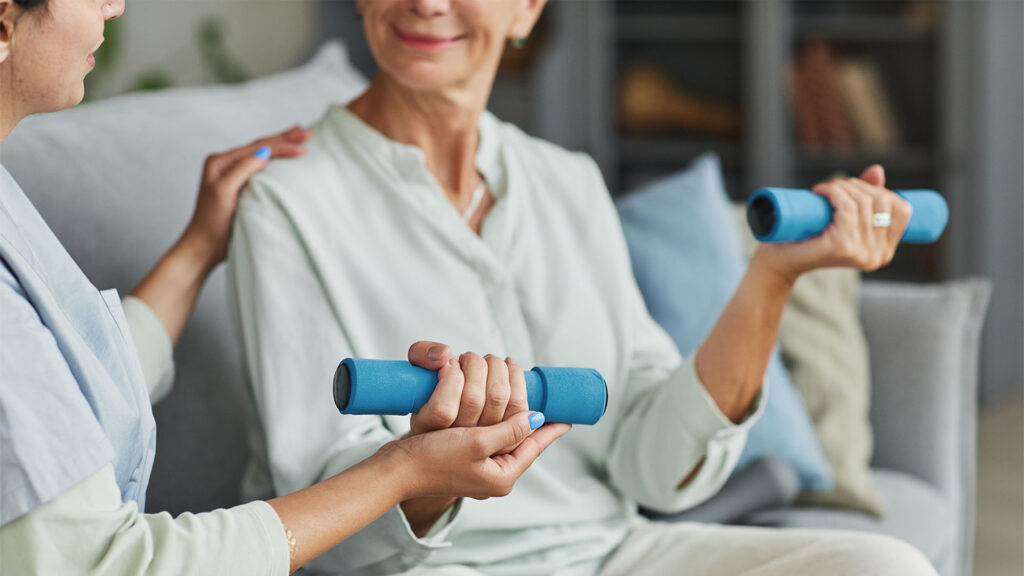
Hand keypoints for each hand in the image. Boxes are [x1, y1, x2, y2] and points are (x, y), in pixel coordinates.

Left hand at [180, 125, 312, 266]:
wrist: (205, 245)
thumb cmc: (211, 221)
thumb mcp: (224, 192)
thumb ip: (243, 170)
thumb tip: (264, 152)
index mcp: (220, 162)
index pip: (257, 148)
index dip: (281, 146)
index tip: (303, 147)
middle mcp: (227, 164)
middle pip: (261, 146)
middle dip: (285, 138)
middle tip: (306, 131)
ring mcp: (234, 174)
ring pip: (262, 154)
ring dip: (282, 145)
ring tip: (298, 135)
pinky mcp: (242, 186)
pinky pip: (262, 168)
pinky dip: (276, 159)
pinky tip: (285, 156)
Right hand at [399, 340, 535, 534]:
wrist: (394, 470)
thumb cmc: (432, 461)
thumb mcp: (477, 445)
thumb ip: (509, 432)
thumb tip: (538, 418)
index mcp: (502, 475)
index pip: (535, 446)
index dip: (552, 429)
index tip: (569, 416)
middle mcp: (493, 470)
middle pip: (520, 431)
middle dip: (524, 403)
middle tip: (526, 377)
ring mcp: (477, 461)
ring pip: (503, 425)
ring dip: (507, 401)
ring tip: (511, 379)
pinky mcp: (461, 451)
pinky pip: (485, 425)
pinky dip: (489, 408)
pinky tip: (493, 397)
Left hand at [751, 164, 911, 283]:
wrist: (779, 260)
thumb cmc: (811, 237)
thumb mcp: (844, 217)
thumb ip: (864, 196)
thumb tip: (877, 169)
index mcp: (884, 252)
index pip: (902, 210)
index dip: (882, 190)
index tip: (857, 187)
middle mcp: (878, 256)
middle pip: (882, 202)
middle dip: (858, 185)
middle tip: (834, 187)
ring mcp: (861, 252)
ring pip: (862, 202)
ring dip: (842, 186)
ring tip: (825, 189)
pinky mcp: (842, 246)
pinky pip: (846, 207)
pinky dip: (834, 192)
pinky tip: (820, 191)